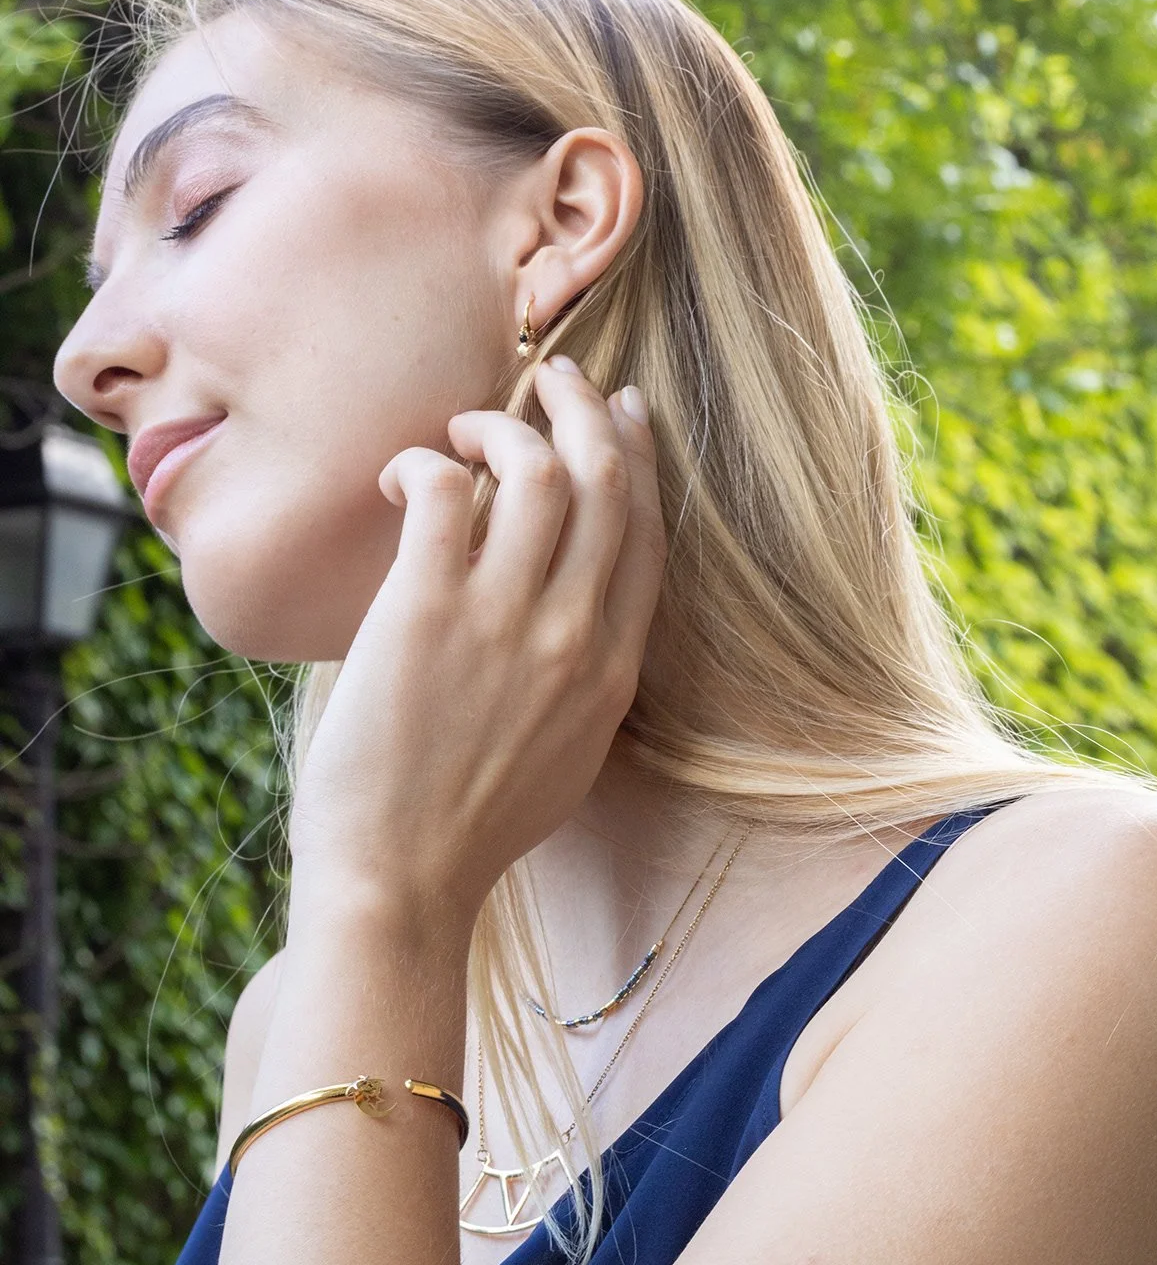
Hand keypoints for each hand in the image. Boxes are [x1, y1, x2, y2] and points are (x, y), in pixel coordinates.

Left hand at [286, 360, 667, 929]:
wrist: (399, 885)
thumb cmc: (470, 827)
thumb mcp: (570, 755)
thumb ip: (586, 677)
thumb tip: (574, 612)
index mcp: (613, 668)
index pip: (647, 531)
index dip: (639, 456)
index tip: (623, 410)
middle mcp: (574, 634)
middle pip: (606, 480)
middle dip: (584, 408)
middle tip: (554, 379)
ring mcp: (503, 620)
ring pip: (538, 470)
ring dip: (504, 425)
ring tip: (466, 427)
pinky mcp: (425, 610)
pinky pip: (445, 491)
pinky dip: (426, 462)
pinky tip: (406, 478)